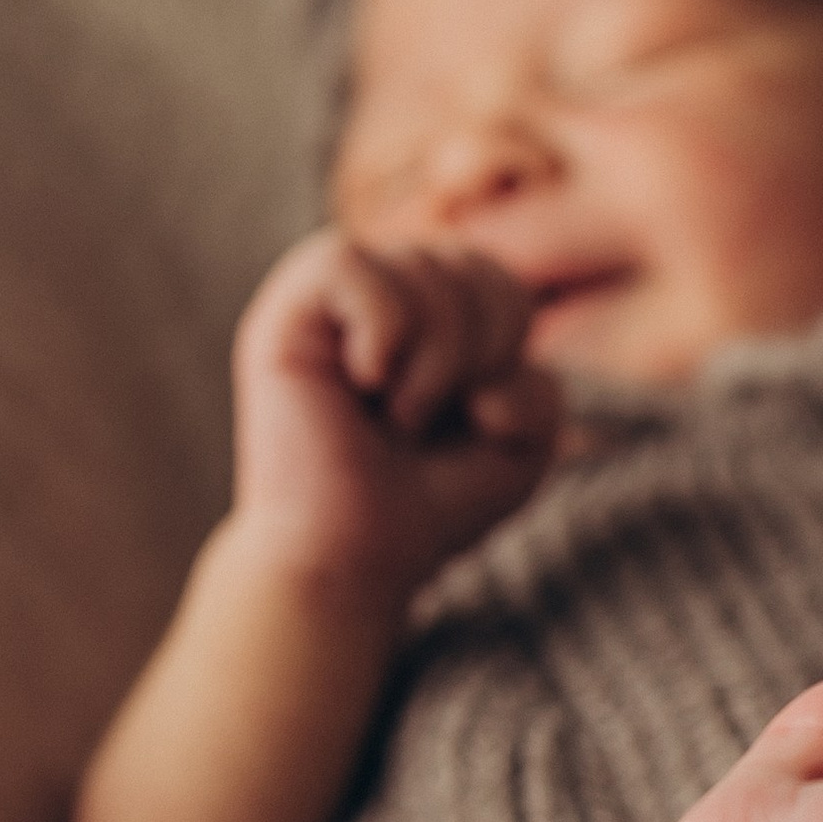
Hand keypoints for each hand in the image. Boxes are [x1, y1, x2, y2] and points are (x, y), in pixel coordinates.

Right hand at [228, 229, 560, 605]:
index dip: (509, 336)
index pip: (495, 273)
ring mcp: (323, 301)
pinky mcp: (283, 314)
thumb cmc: (426, 504)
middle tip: (429, 419)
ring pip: (419, 264)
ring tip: (396, 416)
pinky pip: (350, 263)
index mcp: (421, 312)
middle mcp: (371, 294)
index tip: (475, 411)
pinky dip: (383, 333)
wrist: (350, 560)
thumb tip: (483, 376)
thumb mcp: (520, 443)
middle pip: (468, 261)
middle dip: (481, 349)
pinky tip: (361, 384)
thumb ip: (539, 382)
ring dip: (436, 361)